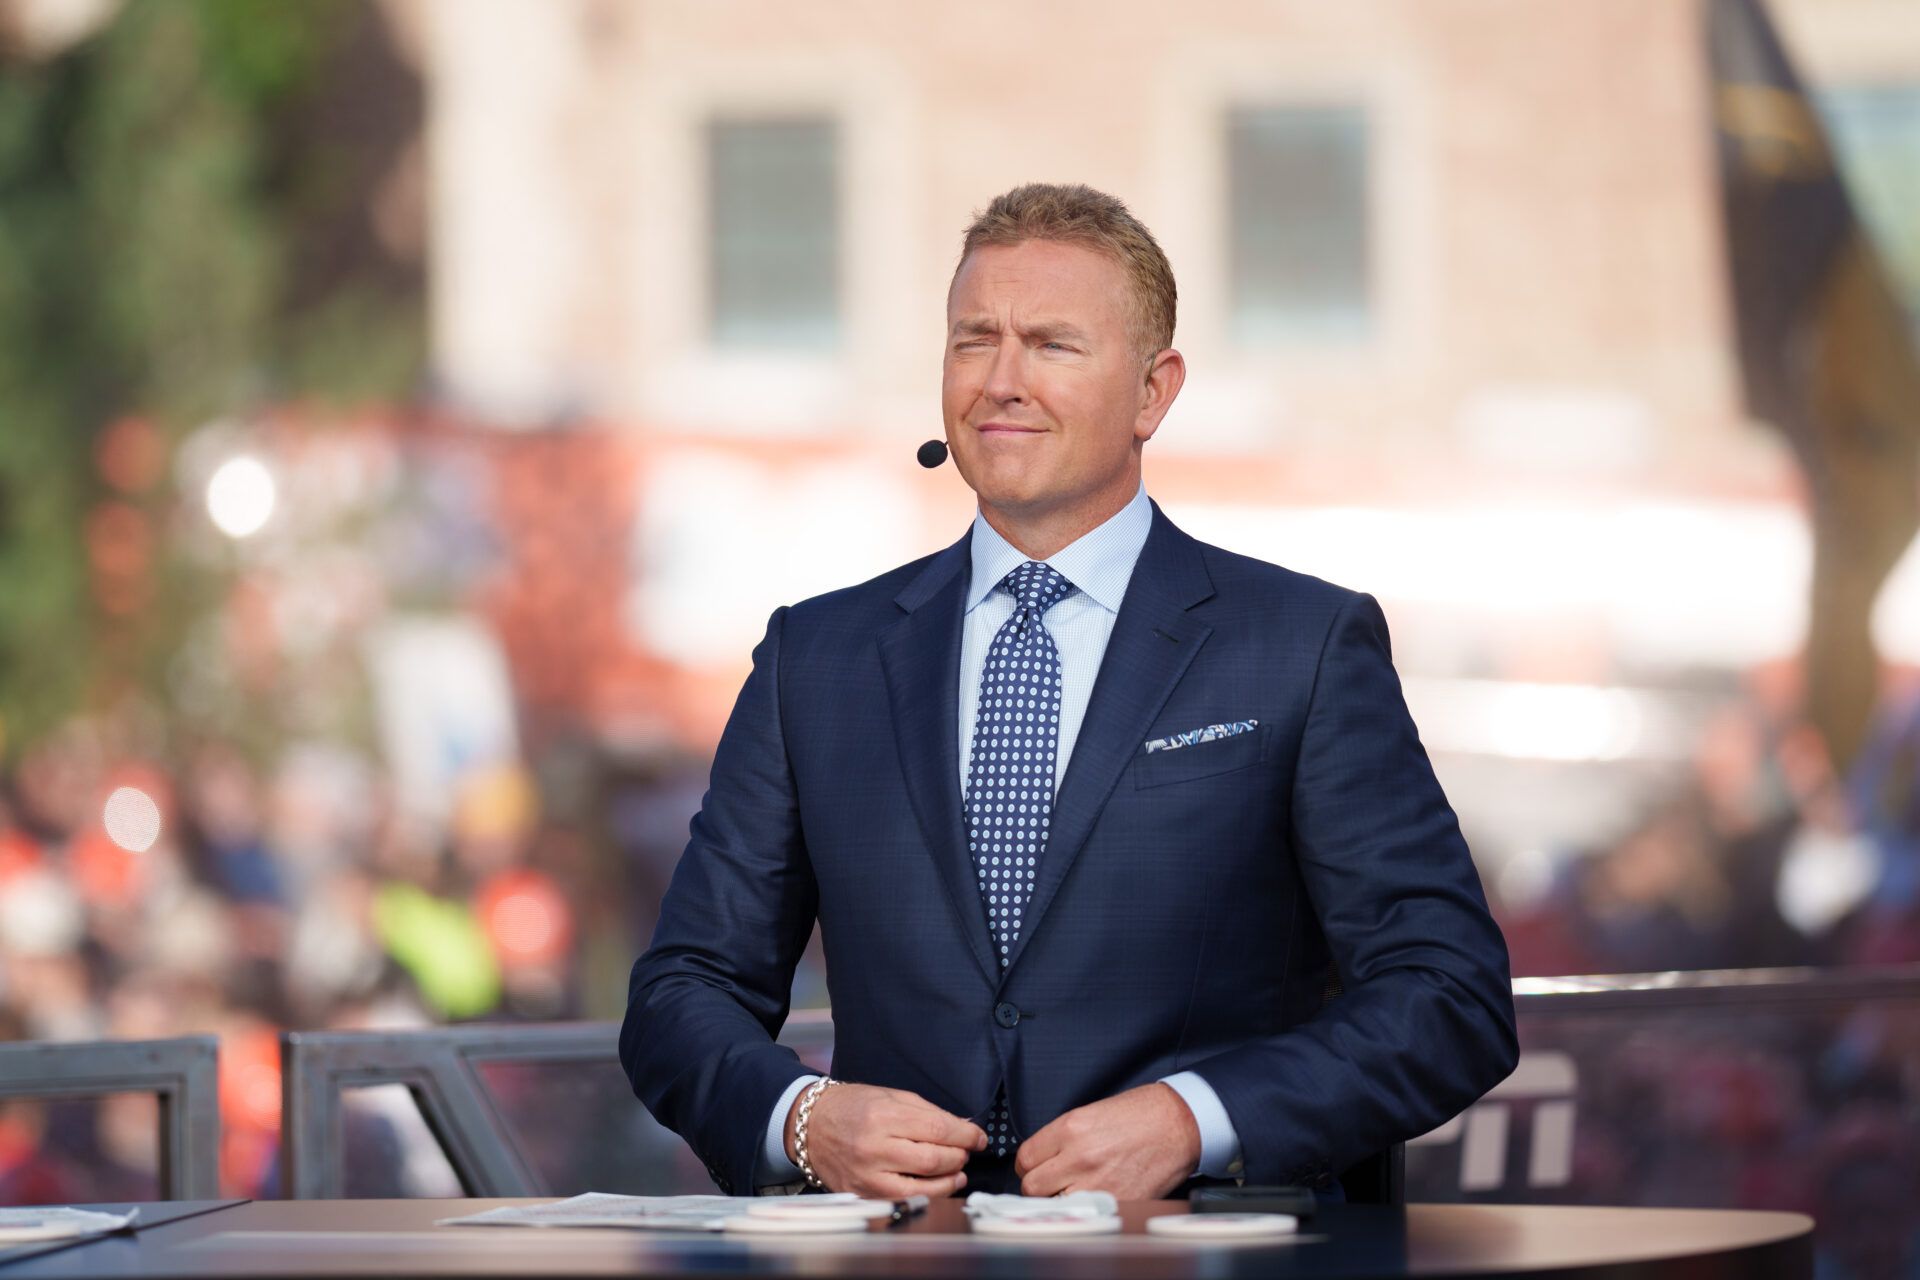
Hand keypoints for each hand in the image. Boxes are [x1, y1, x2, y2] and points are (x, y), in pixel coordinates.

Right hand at [787, 1083, 986, 1198]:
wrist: (810, 1126)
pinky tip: (938, 1186)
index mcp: (883, 1115)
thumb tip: (963, 1126)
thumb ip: (928, 1112)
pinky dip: (928, 1195)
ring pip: (922, 1186)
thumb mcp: (890, 1096)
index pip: (938, 1128)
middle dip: (959, 1156)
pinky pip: (904, 1200)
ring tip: (958, 1171)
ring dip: (949, 1180)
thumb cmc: (852, 1106)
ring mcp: (868, 1174)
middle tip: (967, 1151)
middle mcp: (875, 1147)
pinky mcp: (862, 1193)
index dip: (965, 1135)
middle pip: (933, 1159)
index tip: (979, 1137)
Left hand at [1014, 1083, 1199, 1198]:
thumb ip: (1062, 1137)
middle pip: (1031, 1186)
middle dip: (1039, 1184)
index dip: (1028, 1164)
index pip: (1025, 1157)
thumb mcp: (1092, 1113)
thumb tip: (1044, 1158)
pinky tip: (1093, 1195)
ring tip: (1073, 1189)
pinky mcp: (1115, 1202)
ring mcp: (1096, 1183)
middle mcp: (1079, 1157)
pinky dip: (1084, 1208)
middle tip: (1052, 1180)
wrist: (1179, 1124)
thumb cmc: (1141, 1114)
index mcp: (1070, 1128)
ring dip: (1059, 1199)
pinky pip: (1083, 1212)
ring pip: (1053, 1205)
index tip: (1036, 1165)